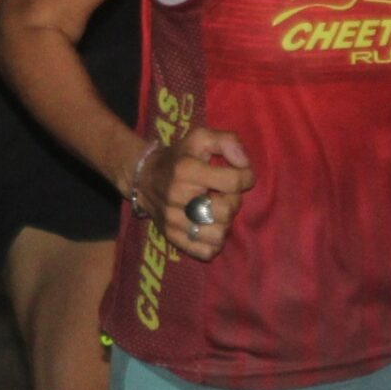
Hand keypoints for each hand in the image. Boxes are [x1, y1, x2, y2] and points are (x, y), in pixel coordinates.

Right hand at [140, 125, 254, 261]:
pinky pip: (206, 251)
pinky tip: (210, 226)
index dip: (245, 177)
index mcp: (186, 170)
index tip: (241, 175)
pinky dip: (214, 242)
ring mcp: (174, 221)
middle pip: (227, 211)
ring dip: (224, 223)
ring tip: (216, 210)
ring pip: (219, 234)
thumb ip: (228, 141)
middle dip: (233, 201)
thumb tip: (244, 164)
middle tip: (223, 194)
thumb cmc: (180, 157)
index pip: (233, 182)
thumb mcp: (201, 137)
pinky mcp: (173, 238)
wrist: (145, 178)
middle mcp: (178, 198)